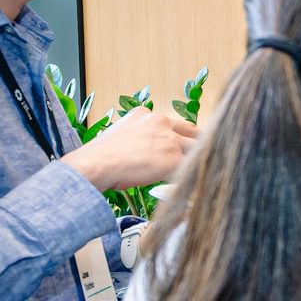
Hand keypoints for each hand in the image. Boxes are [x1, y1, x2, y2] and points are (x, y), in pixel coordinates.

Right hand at [62, 108, 197, 191]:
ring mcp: (170, 140)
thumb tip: (144, 151)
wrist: (97, 164)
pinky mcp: (174, 158)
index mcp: (146, 115)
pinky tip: (193, 185)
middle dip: (197, 145)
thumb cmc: (101, 155)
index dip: (181, 137)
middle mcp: (161, 122)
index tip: (184, 146)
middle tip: (204, 157)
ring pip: (197, 150)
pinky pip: (192, 168)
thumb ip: (138, 136)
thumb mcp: (120, 134)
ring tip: (202, 173)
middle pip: (192, 132)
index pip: (174, 124)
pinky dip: (193, 176)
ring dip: (198, 162)